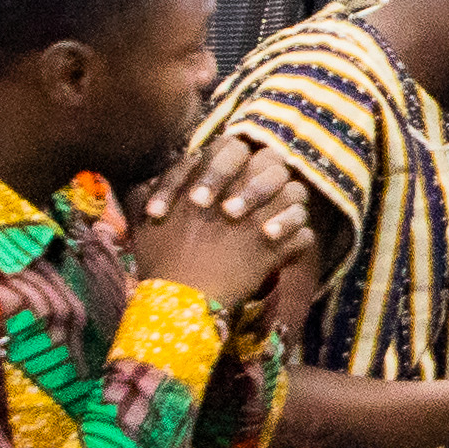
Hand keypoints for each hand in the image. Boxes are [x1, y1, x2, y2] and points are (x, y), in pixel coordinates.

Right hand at [126, 133, 315, 320]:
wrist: (179, 301)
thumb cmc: (159, 258)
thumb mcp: (144, 216)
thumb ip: (153, 187)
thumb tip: (157, 174)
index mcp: (211, 179)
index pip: (234, 146)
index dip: (232, 162)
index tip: (222, 183)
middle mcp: (240, 192)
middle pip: (273, 164)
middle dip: (268, 178)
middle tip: (255, 200)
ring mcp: (261, 219)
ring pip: (296, 195)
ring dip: (289, 207)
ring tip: (273, 223)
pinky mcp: (275, 249)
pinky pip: (304, 235)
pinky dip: (297, 239)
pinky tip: (283, 246)